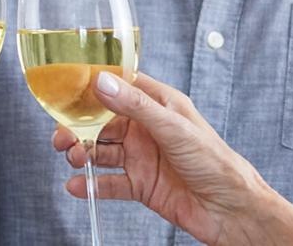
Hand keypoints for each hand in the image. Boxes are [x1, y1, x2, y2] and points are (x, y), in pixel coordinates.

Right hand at [51, 72, 292, 245]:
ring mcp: (142, 158)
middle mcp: (147, 129)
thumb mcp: (173, 127)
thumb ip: (135, 105)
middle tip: (60, 136)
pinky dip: (91, 185)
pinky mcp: (141, 186)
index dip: (93, 86)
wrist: (231, 209)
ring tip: (71, 158)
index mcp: (159, 105)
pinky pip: (109, 183)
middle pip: (102, 122)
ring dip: (82, 153)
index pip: (120, 86)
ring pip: (101, 151)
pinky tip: (78, 186)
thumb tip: (102, 82)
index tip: (66, 88)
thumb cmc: (215, 161)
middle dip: (78, 126)